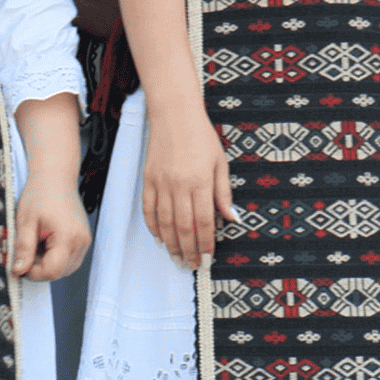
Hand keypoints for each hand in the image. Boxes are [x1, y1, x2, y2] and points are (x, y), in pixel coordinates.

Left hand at [11, 184, 89, 280]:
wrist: (55, 177)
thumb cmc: (40, 194)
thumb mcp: (25, 221)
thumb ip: (23, 248)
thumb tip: (18, 271)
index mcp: (67, 236)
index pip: (52, 271)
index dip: (33, 272)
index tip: (20, 263)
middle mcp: (81, 241)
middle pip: (60, 272)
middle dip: (40, 269)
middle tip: (27, 250)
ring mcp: (84, 241)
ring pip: (65, 269)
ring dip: (48, 264)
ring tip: (37, 244)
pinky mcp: (83, 240)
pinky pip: (69, 260)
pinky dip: (56, 258)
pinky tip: (45, 243)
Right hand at [138, 96, 233, 264]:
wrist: (174, 115)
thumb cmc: (201, 137)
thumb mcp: (221, 164)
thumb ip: (224, 194)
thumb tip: (232, 218)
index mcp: (200, 182)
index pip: (203, 222)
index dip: (206, 244)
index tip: (209, 257)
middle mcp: (179, 185)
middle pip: (183, 227)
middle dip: (188, 250)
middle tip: (192, 265)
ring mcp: (161, 183)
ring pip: (165, 223)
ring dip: (171, 244)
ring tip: (177, 258)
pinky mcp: (148, 180)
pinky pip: (149, 210)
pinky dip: (154, 227)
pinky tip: (160, 238)